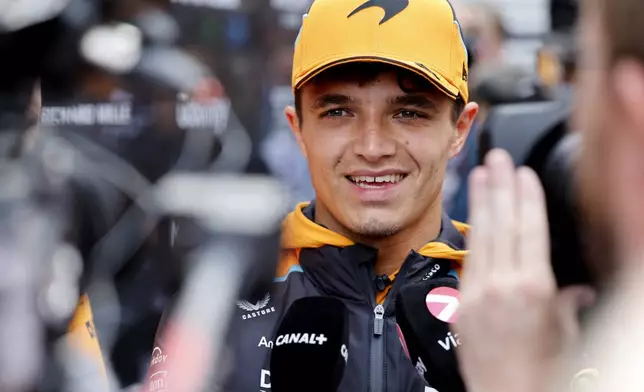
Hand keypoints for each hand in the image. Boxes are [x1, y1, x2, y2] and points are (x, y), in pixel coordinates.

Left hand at [455, 149, 593, 391]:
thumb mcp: (566, 332)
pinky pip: (469, 260)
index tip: (521, 173)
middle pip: (501, 224)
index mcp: (535, 287)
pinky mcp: (462, 301)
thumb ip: (569, 303)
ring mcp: (478, 290)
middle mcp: (503, 283)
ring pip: (480, 236)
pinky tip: (472, 215)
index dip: (525, 197)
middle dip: (499, 186)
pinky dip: (472, 234)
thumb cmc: (541, 369)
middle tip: (494, 157)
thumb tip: (578, 291)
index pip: (529, 229)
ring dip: (480, 201)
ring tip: (479, 173)